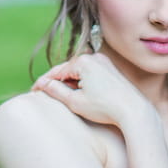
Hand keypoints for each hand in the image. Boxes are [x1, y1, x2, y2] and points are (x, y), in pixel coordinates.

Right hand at [32, 53, 154, 126]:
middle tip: (42, 91)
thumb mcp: (75, 101)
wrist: (133, 110)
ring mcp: (104, 62)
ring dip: (69, 81)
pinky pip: (90, 73)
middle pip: (68, 69)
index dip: (44, 82)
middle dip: (56, 80)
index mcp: (82, 62)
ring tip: (59, 94)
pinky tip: (78, 93)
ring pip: (79, 71)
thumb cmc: (104, 107)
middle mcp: (94, 57)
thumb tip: (44, 84)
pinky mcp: (111, 69)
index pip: (57, 72)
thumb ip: (56, 91)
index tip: (33, 90)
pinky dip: (81, 81)